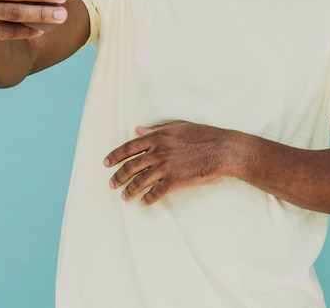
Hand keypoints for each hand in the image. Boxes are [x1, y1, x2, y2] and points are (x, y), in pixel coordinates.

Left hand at [104, 121, 234, 205]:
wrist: (223, 149)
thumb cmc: (203, 135)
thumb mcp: (178, 126)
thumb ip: (156, 129)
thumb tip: (137, 130)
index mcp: (158, 136)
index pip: (129, 147)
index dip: (115, 156)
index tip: (106, 163)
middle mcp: (159, 151)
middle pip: (131, 166)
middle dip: (118, 176)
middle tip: (111, 184)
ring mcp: (167, 167)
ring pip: (140, 181)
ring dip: (130, 190)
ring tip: (125, 197)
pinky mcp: (176, 181)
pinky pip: (156, 193)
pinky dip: (148, 199)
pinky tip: (144, 203)